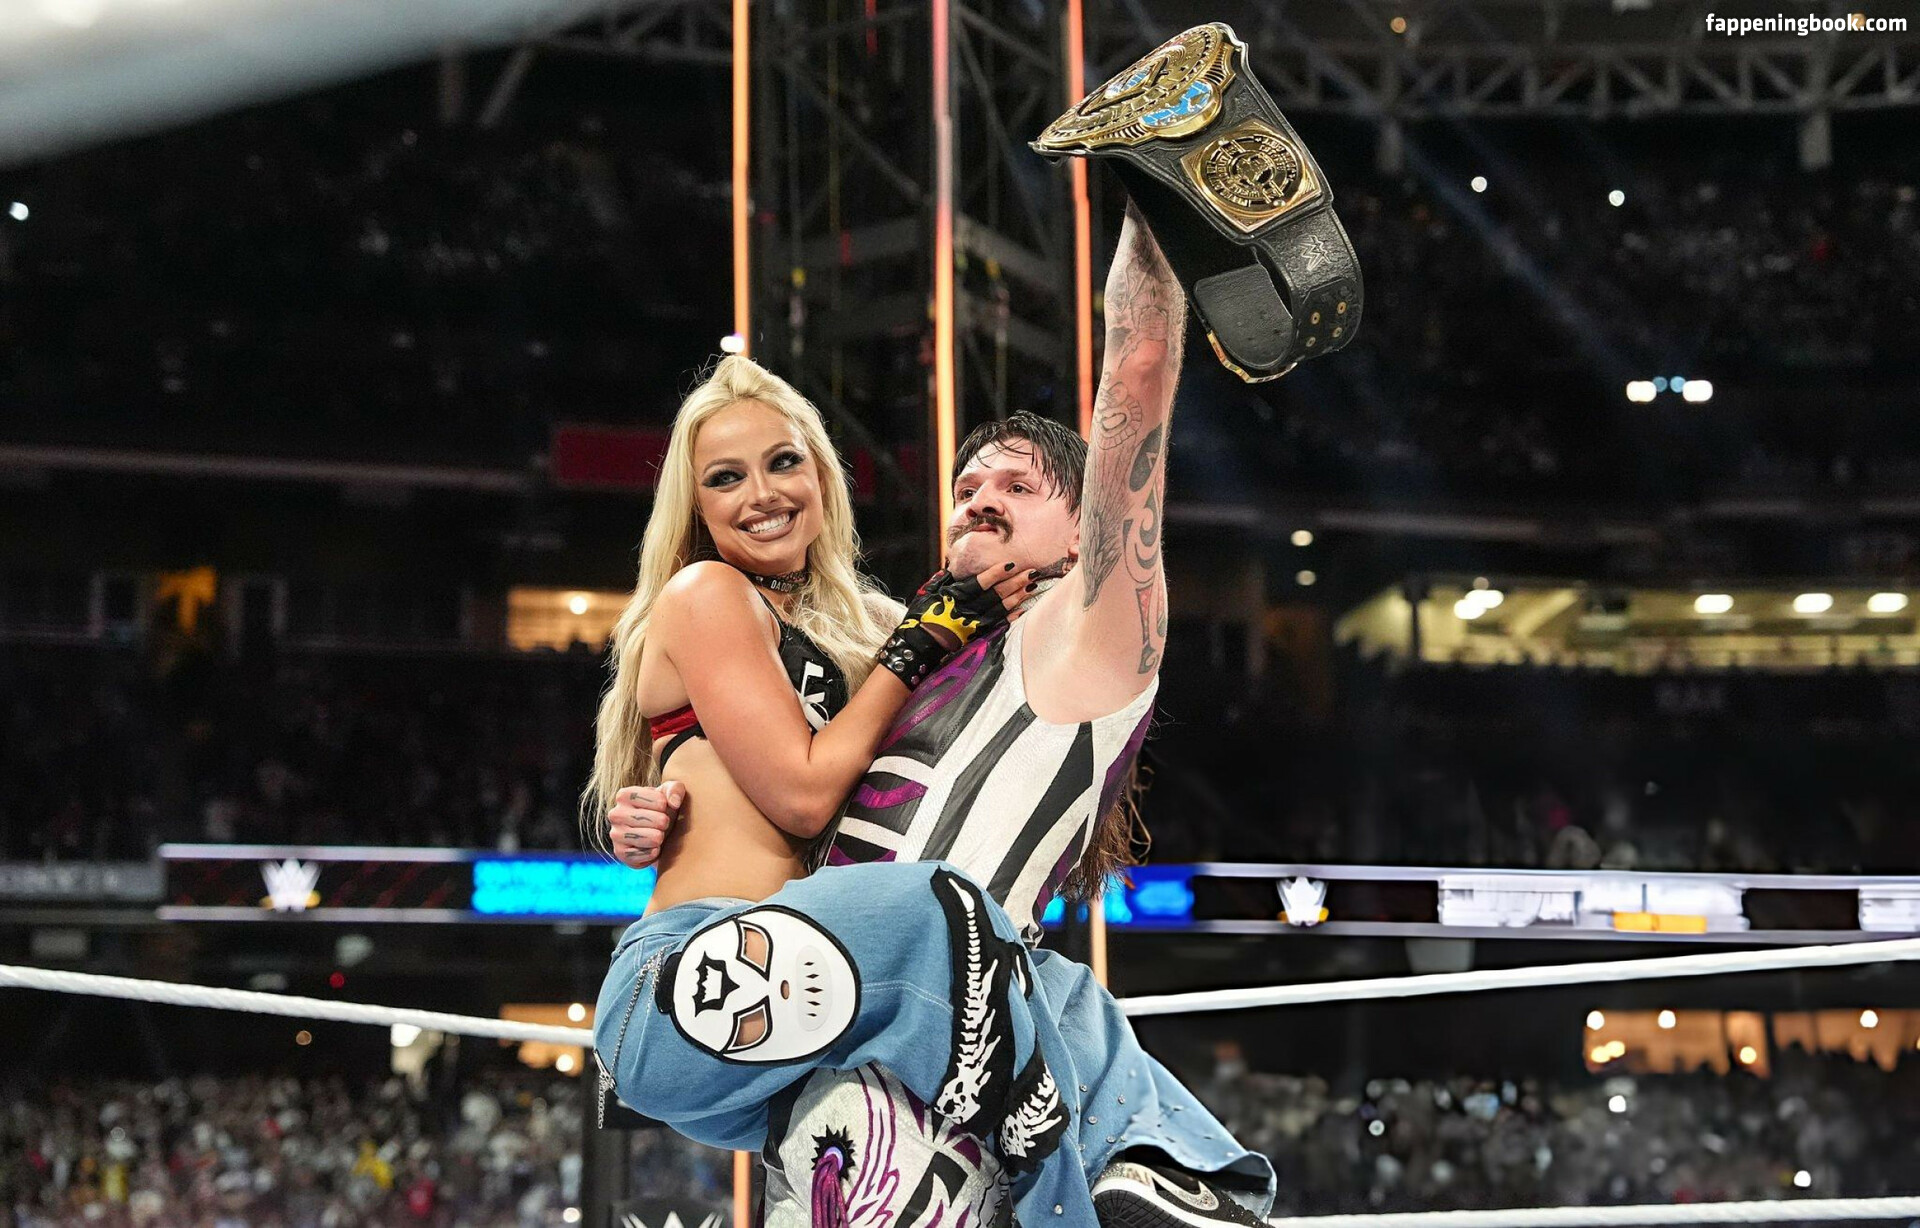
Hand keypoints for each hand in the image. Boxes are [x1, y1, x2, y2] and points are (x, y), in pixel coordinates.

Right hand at [606, 781, 683, 869]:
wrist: (655, 834)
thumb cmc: (661, 810)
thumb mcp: (669, 793)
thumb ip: (675, 789)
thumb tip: (674, 803)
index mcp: (624, 795)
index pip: (658, 800)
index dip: (666, 806)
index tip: (663, 807)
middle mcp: (615, 814)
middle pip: (654, 819)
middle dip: (664, 823)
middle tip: (662, 823)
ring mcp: (616, 834)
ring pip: (649, 838)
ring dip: (659, 838)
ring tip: (658, 835)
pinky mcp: (620, 853)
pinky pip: (645, 854)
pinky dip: (654, 852)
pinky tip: (653, 847)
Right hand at [878, 562, 1033, 687]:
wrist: (918, 645)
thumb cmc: (921, 616)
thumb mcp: (928, 593)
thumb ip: (944, 579)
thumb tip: (955, 564)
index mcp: (954, 596)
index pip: (979, 583)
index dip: (996, 573)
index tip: (1011, 564)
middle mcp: (967, 610)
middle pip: (995, 595)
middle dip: (1015, 583)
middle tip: (1032, 572)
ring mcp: (973, 624)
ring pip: (1000, 609)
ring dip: (1017, 597)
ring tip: (1031, 586)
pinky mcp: (976, 635)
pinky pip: (997, 625)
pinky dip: (1010, 617)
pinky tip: (1022, 609)